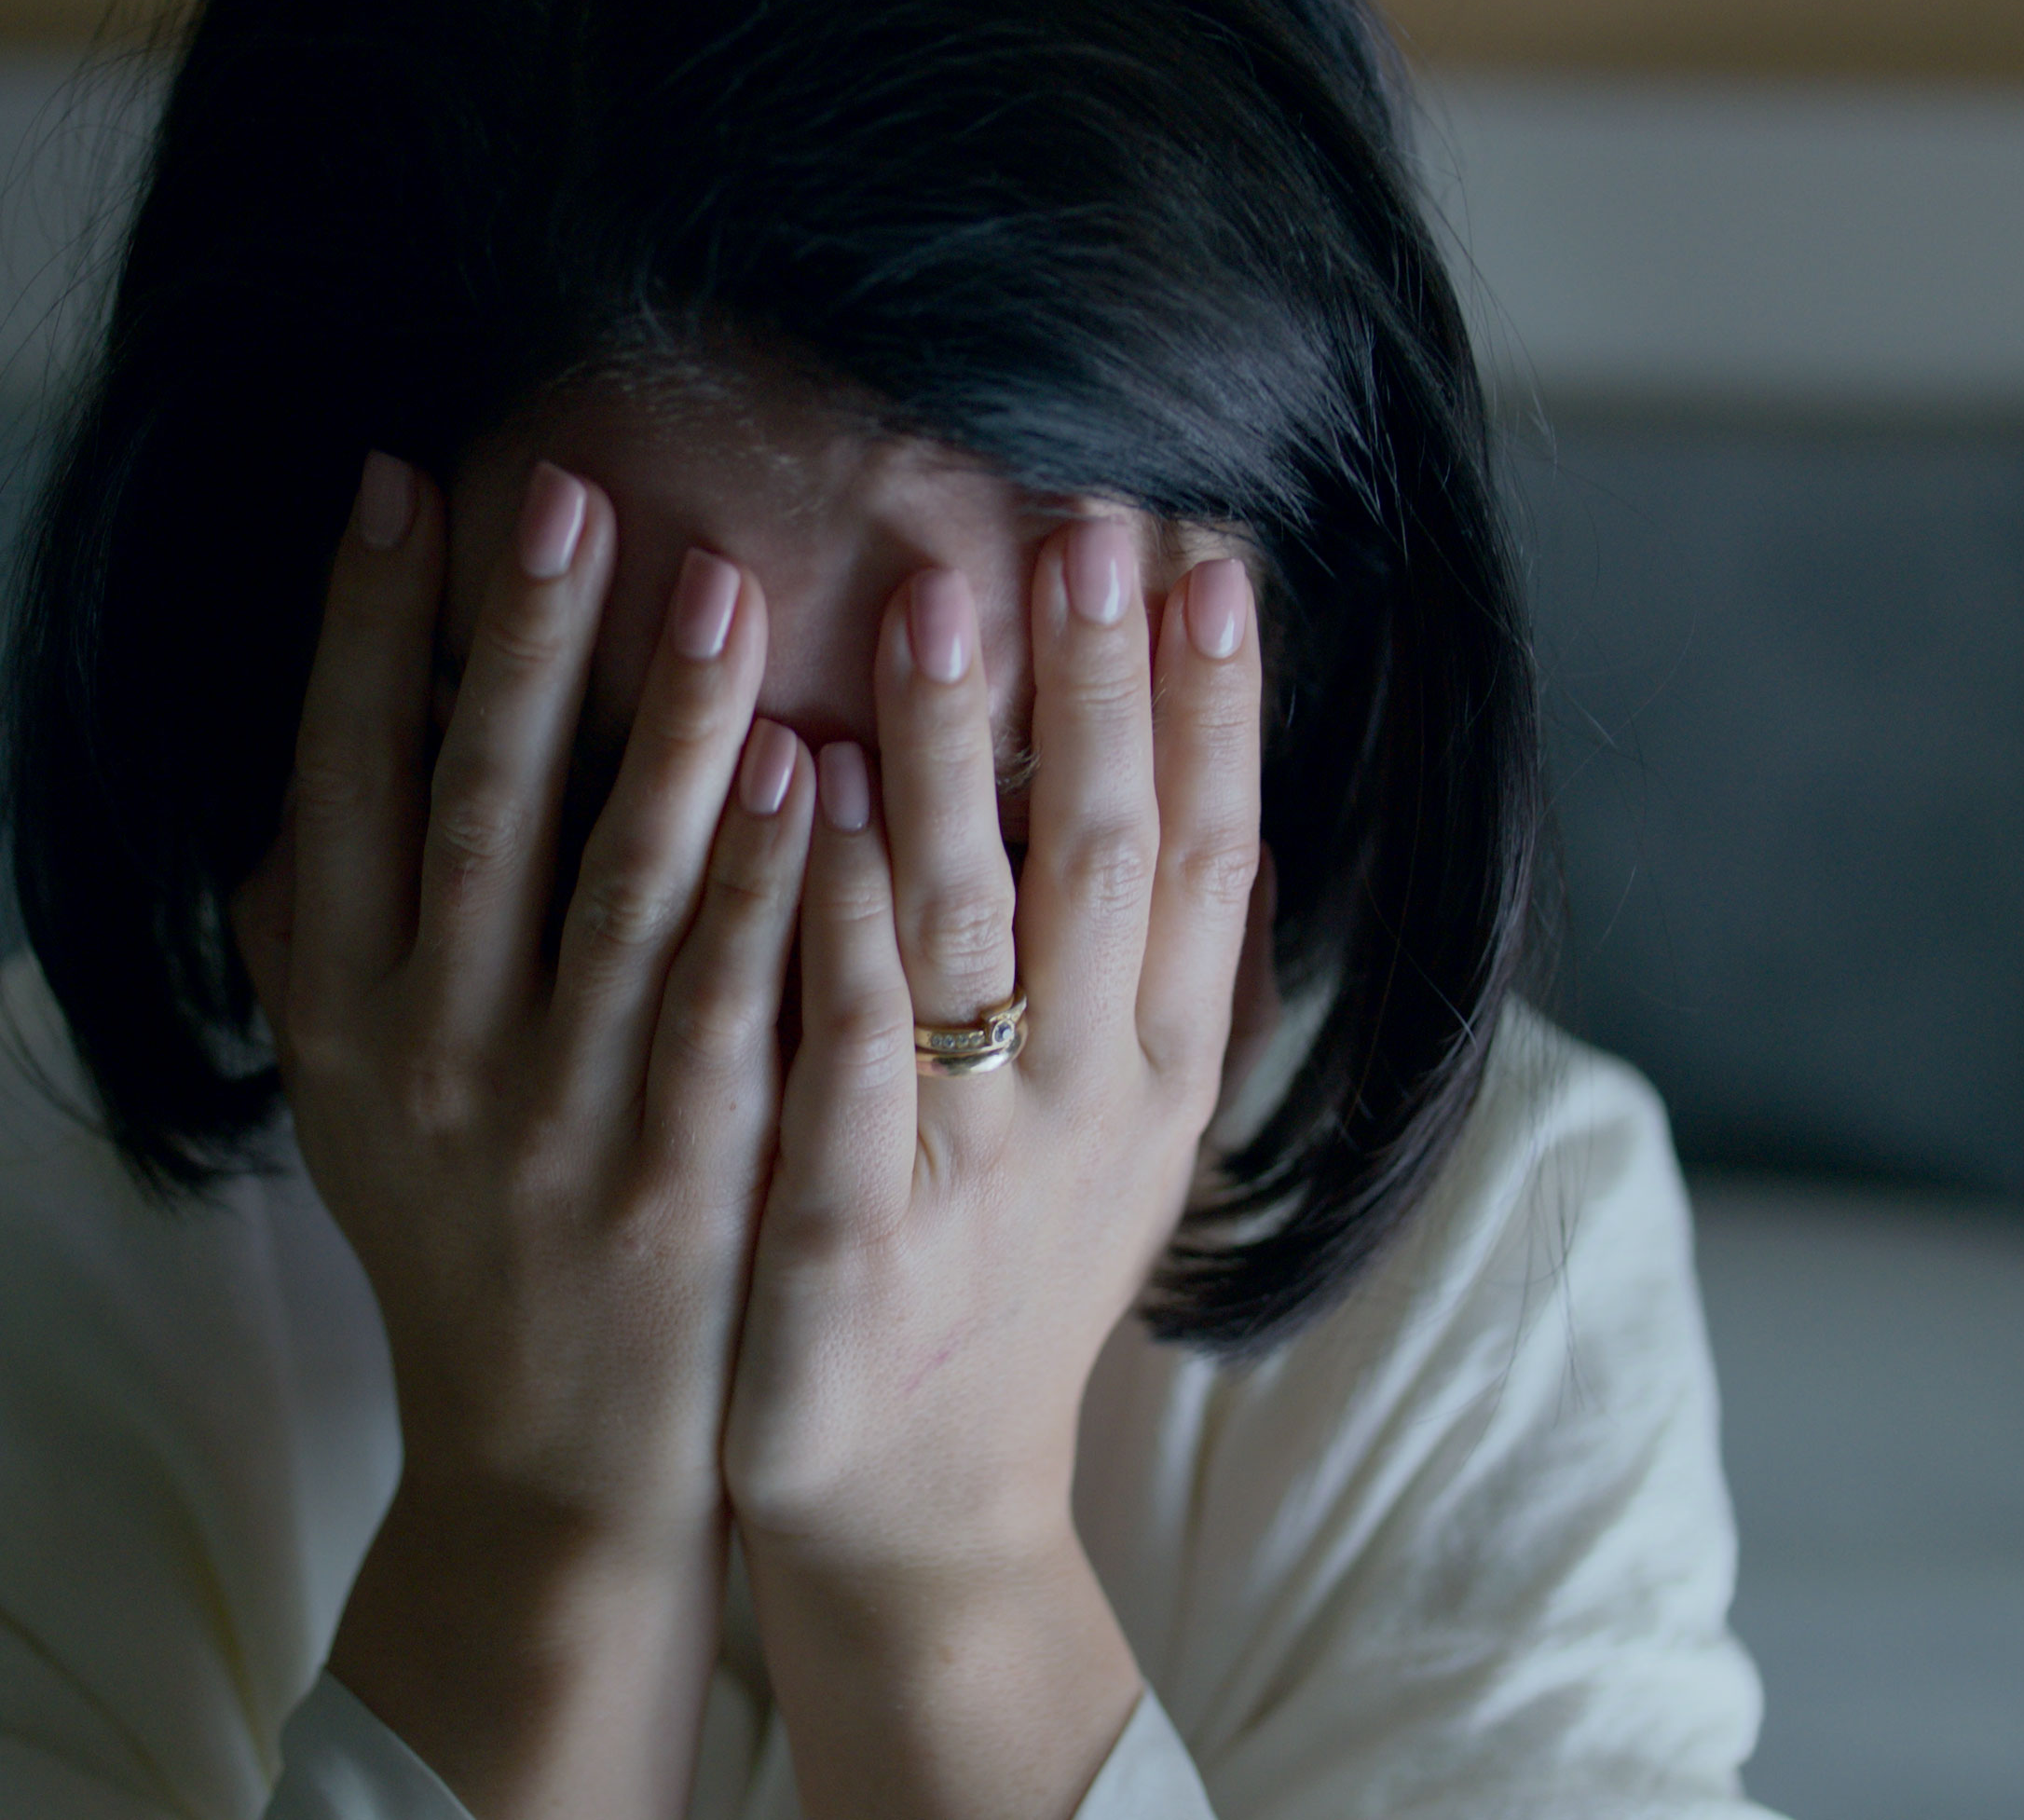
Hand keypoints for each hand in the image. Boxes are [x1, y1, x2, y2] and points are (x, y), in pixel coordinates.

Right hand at [237, 452, 811, 1819]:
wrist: (544, 1471)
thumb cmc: (455, 1244)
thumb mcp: (345, 1100)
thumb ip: (311, 936)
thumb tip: (282, 752)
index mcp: (338, 1014)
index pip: (337, 782)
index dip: (362, 628)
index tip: (397, 479)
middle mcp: (430, 1055)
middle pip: (476, 808)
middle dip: (521, 638)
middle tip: (571, 485)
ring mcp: (560, 1120)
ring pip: (618, 891)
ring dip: (671, 729)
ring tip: (718, 579)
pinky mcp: (686, 1180)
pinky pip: (734, 1008)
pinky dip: (770, 889)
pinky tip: (819, 774)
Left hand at [720, 516, 1264, 1817]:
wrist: (922, 1506)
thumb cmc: (998, 1279)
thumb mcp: (1105, 1127)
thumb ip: (1133, 969)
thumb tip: (1177, 773)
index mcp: (1156, 1066)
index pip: (1212, 851)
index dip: (1214, 702)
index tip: (1202, 550)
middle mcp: (1087, 1102)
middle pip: (1113, 858)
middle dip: (1103, 683)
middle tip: (1085, 518)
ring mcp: (976, 1167)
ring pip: (978, 929)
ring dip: (965, 756)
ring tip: (940, 596)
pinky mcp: (856, 1231)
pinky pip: (850, 1052)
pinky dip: (834, 920)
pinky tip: (808, 793)